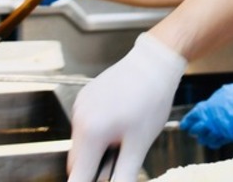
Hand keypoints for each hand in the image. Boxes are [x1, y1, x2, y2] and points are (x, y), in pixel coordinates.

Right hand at [68, 33, 185, 181]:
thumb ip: (123, 174)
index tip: (98, 181)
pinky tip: (120, 122)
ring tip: (125, 136)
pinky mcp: (85, 97)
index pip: (77, 176)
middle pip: (77, 161)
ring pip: (82, 143)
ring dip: (97, 149)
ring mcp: (80, 106)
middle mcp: (79, 119)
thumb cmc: (151, 100)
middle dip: (94, 167)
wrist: (155, 62)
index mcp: (90, 133)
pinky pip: (86, 124)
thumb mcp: (140, 144)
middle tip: (121, 157)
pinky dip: (98, 132)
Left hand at [180, 79, 232, 148]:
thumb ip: (211, 104)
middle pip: (196, 131)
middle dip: (194, 131)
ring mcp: (221, 131)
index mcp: (207, 109)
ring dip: (203, 138)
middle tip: (193, 131)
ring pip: (206, 140)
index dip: (186, 123)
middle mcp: (211, 122)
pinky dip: (214, 142)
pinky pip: (218, 142)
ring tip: (203, 137)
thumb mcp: (221, 94)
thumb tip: (206, 108)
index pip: (190, 119)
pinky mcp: (230, 136)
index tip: (184, 125)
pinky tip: (214, 140)